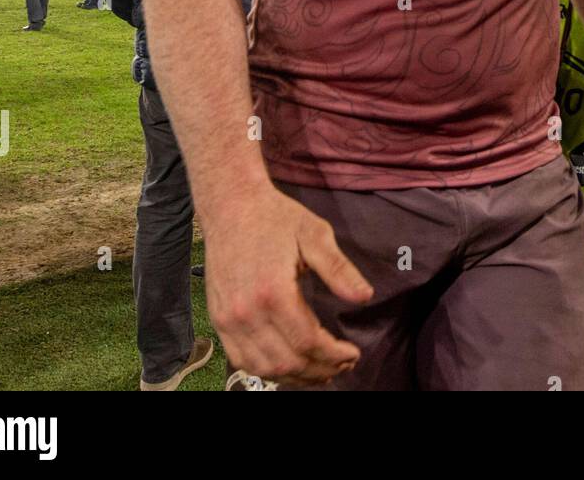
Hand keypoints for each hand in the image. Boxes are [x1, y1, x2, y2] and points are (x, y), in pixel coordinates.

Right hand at [204, 187, 372, 386]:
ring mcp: (228, 319)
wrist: (232, 206)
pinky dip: (267, 370)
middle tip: (343, 366)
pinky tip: (288, 366)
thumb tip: (365, 296)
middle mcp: (246, 313)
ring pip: (263, 368)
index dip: (334, 356)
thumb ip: (339, 268)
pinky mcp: (218, 320)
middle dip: (320, 370)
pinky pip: (241, 360)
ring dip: (295, 376)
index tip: (353, 354)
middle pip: (287, 362)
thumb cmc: (274, 217)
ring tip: (321, 372)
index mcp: (272, 292)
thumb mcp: (314, 234)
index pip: (308, 342)